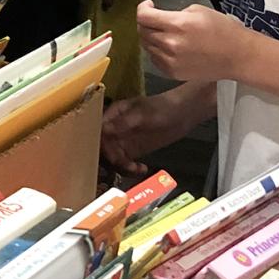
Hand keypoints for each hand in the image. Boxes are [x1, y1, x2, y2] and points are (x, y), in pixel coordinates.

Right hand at [101, 79, 217, 178]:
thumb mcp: (143, 115)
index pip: (96, 131)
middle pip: (100, 147)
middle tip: (124, 164)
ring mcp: (121, 141)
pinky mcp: (131, 151)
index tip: (110, 153)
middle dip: (109, 158)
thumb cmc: (163, 109)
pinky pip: (123, 164)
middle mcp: (112, 128)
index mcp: (111, 114)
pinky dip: (130, 170)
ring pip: (110, 158)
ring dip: (120, 166)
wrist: (182, 114)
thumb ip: (123, 123)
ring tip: (135, 169)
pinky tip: (142, 169)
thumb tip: (103, 131)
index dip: (98, 143)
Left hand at [137, 0, 251, 80]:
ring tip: (165, 33)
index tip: (149, 5)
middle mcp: (170, 44)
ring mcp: (170, 61)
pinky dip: (157, 51)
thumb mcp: (198, 11)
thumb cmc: (222, 30)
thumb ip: (175, 13)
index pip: (143, 17)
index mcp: (177, 24)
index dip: (143, 8)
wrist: (238, 56)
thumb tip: (162, 17)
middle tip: (156, 19)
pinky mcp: (172, 73)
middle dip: (146, 22)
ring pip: (146, 46)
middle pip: (142, 31)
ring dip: (151, 37)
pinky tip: (170, 47)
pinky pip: (154, 59)